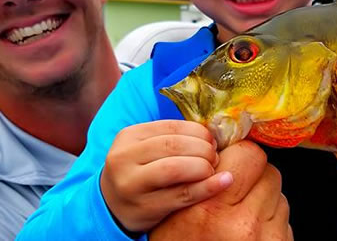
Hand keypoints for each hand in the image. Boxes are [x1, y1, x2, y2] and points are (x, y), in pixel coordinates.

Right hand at [100, 120, 231, 233]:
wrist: (112, 206)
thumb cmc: (139, 171)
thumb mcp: (145, 149)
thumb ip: (172, 138)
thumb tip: (213, 133)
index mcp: (129, 136)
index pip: (171, 127)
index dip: (199, 132)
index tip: (213, 140)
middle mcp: (124, 158)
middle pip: (173, 145)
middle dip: (202, 149)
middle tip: (215, 157)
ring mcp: (131, 184)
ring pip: (175, 168)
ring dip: (203, 167)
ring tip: (213, 170)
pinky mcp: (144, 208)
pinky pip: (182, 195)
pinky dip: (207, 187)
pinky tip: (223, 182)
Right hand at [150, 140, 292, 240]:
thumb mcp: (175, 213)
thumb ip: (198, 178)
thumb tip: (224, 144)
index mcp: (211, 209)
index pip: (248, 154)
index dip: (241, 155)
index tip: (232, 162)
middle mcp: (242, 224)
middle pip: (268, 170)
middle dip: (255, 175)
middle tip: (237, 189)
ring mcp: (266, 238)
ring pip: (279, 192)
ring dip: (264, 197)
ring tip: (241, 215)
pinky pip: (284, 216)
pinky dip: (272, 219)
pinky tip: (251, 232)